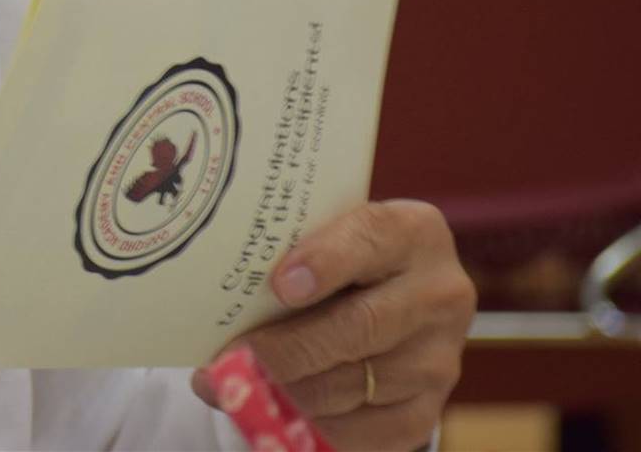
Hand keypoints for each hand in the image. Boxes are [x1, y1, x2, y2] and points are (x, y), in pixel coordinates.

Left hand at [192, 201, 475, 450]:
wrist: (392, 300)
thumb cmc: (337, 257)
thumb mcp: (325, 234)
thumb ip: (292, 248)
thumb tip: (222, 294)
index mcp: (413, 232)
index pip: (370, 238)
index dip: (324, 262)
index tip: (280, 285)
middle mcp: (439, 294)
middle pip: (359, 326)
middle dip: (286, 347)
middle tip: (230, 356)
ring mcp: (438, 358)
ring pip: (354, 383)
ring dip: (285, 391)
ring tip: (232, 386)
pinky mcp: (426, 410)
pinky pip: (363, 430)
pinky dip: (310, 424)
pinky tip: (271, 413)